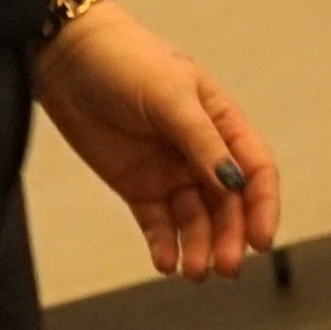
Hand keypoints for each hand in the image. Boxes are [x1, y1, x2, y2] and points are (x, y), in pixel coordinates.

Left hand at [33, 0, 278, 279]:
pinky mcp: (138, 187)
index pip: (254, 167)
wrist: (68, 58)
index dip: (263, 204)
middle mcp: (200, 150)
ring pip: (196, 219)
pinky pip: (158, 224)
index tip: (261, 240)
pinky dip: (165, 245)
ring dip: (200, 246)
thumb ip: (201, 140)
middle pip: (228, 202)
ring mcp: (169, 170)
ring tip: (194, 271)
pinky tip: (165, 261)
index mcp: (221, 120)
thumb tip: (233, 182)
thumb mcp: (170, 95)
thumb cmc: (127, 61)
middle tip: (224, 266)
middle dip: (231, 235)